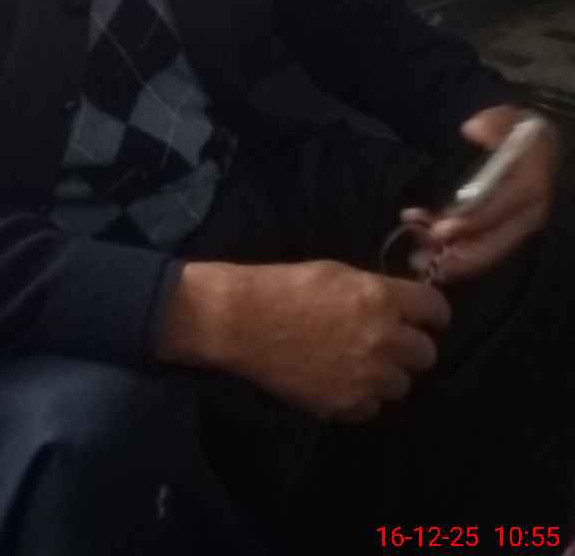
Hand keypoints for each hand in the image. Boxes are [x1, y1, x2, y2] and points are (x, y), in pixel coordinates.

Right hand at [223, 259, 449, 422]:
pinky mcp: (345, 404)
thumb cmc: (287, 286)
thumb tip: (402, 305)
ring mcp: (365, 377)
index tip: (423, 317)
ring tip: (360, 361)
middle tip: (387, 340)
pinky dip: (361, 395)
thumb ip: (376, 292)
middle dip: (410, 345)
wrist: (243, 321)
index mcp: (381, 299)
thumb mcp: (339, 273)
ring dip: (387, 373)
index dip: (430, 312)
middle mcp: (383, 340)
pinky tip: (339, 378)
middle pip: (426, 354)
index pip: (436, 310)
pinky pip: (372, 406)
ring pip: (402, 384)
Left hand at [400, 105, 559, 284]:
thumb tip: (473, 129)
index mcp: (528, 187)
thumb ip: (494, 123)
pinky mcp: (505, 233)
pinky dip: (454, 253)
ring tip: (415, 257)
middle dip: (454, 256)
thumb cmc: (519, 132)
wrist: (538, 146)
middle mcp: (526, 215)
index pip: (496, 210)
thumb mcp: (509, 119)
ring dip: (449, 258)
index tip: (438, 230)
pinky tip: (426, 250)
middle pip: (490, 244)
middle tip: (418, 258)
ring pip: (483, 252)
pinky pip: (480, 249)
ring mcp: (516, 228)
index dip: (467, 223)